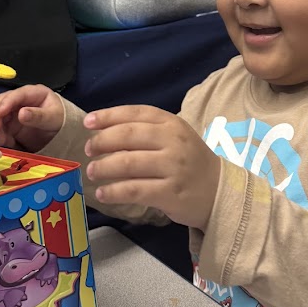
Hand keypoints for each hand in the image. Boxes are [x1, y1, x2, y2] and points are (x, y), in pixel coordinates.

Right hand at [0, 85, 63, 152]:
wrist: (62, 132)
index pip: (16, 95)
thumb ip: (38, 116)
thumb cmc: (61, 119)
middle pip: (1, 104)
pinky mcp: (10, 126)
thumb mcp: (54, 117)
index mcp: (32, 93)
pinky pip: (0, 129)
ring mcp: (13, 113)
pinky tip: (2, 143)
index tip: (0, 113)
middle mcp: (19, 101)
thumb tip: (21, 114)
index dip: (6, 103)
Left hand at [84, 105, 220, 230]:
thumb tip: (103, 132)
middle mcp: (173, 142)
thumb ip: (146, 131)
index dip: (108, 116)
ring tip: (92, 172)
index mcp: (172, 124)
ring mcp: (173, 168)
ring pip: (128, 163)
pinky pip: (134, 190)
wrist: (219, 191)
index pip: (135, 113)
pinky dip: (113, 191)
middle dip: (101, 142)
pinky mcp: (170, 193)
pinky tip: (103, 193)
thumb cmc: (189, 161)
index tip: (88, 123)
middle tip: (88, 151)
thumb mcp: (174, 138)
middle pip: (128, 136)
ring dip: (103, 168)